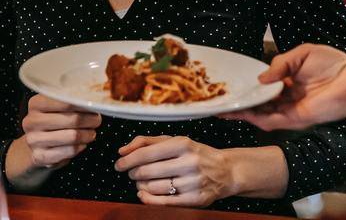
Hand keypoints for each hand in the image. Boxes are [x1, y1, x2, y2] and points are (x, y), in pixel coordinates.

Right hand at [6, 95, 100, 185]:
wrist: (35, 143)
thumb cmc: (52, 120)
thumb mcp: (56, 106)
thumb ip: (72, 101)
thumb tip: (97, 100)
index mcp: (36, 103)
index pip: (68, 102)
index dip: (86, 105)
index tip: (96, 106)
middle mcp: (32, 121)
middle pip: (73, 119)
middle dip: (91, 120)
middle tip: (97, 120)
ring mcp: (34, 140)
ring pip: (73, 136)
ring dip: (88, 134)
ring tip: (91, 133)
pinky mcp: (40, 156)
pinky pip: (70, 151)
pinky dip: (80, 147)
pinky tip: (81, 144)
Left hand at [117, 136, 237, 207]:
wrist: (226, 171)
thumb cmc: (195, 154)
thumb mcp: (176, 141)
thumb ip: (147, 141)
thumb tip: (122, 151)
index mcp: (184, 143)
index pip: (146, 153)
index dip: (128, 160)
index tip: (119, 164)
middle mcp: (190, 162)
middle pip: (146, 172)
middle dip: (134, 173)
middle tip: (134, 173)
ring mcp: (194, 182)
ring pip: (152, 188)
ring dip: (141, 186)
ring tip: (144, 182)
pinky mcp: (196, 200)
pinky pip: (163, 203)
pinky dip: (148, 199)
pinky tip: (144, 194)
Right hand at [221, 43, 345, 130]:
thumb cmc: (332, 65)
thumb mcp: (302, 54)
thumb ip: (280, 64)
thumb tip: (260, 79)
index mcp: (291, 82)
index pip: (265, 87)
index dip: (250, 86)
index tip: (232, 83)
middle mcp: (288, 98)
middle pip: (259, 103)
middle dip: (240, 101)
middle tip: (219, 99)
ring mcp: (289, 110)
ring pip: (260, 113)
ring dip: (241, 111)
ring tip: (220, 107)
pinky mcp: (293, 120)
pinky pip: (268, 120)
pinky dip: (252, 117)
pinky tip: (237, 112)